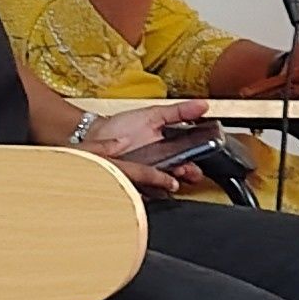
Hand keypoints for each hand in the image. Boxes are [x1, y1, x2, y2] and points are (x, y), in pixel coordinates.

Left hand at [78, 98, 208, 194]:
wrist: (95, 136)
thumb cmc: (123, 126)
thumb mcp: (153, 114)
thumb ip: (179, 111)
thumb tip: (203, 105)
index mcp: (171, 147)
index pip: (193, 157)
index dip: (199, 158)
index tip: (199, 157)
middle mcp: (163, 164)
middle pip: (183, 174)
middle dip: (188, 173)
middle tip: (185, 168)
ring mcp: (149, 176)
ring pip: (168, 185)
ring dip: (171, 182)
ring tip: (169, 177)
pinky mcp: (136, 185)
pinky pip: (148, 194)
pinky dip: (152, 191)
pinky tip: (152, 186)